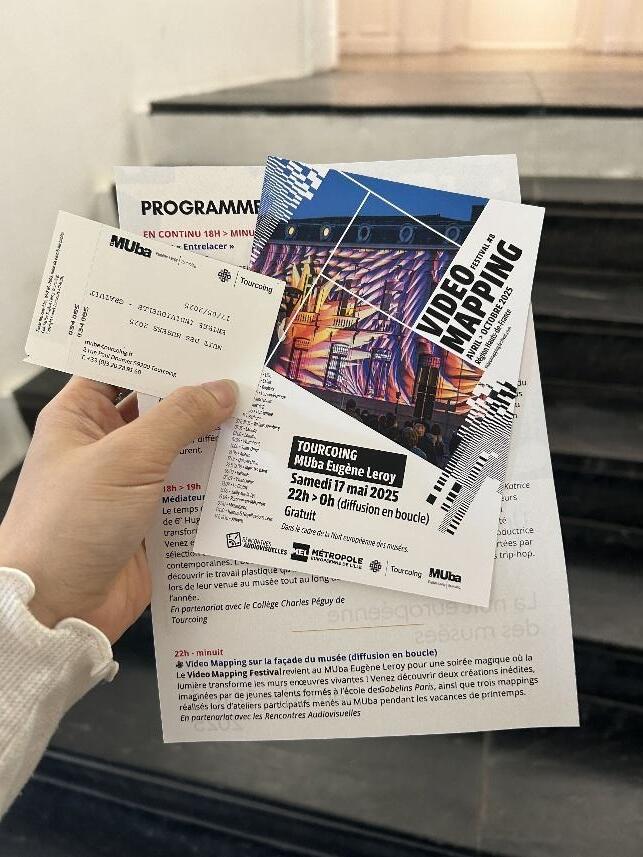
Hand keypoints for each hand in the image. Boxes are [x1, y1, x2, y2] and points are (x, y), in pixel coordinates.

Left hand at [0, 377, 236, 641]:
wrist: (59, 609)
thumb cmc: (66, 528)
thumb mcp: (126, 459)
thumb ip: (178, 418)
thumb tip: (221, 390)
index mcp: (82, 417)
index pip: (123, 367)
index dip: (160, 351)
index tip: (203, 337)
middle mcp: (106, 445)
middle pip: (160, 407)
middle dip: (199, 395)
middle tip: (243, 375)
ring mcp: (131, 482)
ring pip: (182, 448)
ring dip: (215, 438)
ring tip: (257, 416)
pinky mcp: (153, 517)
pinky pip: (192, 489)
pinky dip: (218, 481)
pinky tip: (248, 468)